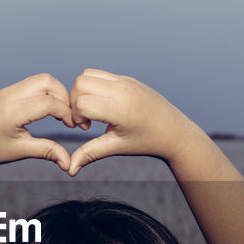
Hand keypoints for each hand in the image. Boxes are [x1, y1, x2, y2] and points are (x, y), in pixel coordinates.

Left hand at [0, 73, 75, 171]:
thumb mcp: (21, 151)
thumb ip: (47, 151)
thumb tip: (69, 163)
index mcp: (12, 112)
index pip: (49, 102)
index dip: (66, 112)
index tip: (72, 126)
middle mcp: (9, 96)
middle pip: (47, 82)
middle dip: (64, 97)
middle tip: (69, 115)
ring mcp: (7, 91)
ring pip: (41, 80)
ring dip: (56, 92)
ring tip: (60, 113)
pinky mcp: (7, 91)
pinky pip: (32, 84)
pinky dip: (45, 92)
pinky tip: (48, 109)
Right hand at [66, 69, 198, 175]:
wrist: (174, 132)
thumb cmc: (147, 142)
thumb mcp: (117, 147)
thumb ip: (90, 154)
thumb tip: (69, 169)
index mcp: (121, 108)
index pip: (82, 102)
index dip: (76, 116)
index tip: (87, 128)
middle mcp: (122, 90)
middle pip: (80, 83)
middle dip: (75, 101)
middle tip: (87, 119)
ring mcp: (125, 81)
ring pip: (87, 74)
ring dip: (82, 91)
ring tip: (94, 110)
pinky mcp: (127, 78)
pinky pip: (100, 74)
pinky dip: (94, 87)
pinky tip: (103, 105)